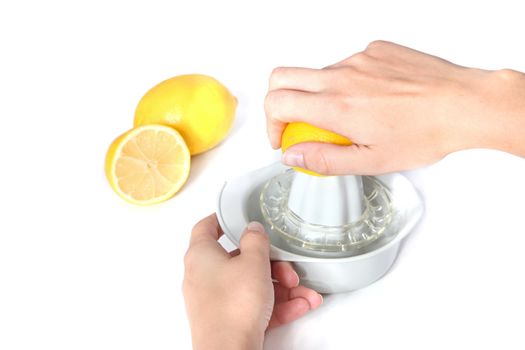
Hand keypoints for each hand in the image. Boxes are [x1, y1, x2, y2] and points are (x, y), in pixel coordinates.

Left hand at [183, 214, 322, 349]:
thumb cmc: (233, 306)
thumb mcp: (253, 263)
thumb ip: (255, 240)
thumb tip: (253, 229)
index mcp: (202, 256)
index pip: (205, 228)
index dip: (221, 220)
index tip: (237, 218)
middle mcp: (204, 277)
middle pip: (240, 260)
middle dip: (272, 265)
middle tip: (288, 271)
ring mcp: (216, 300)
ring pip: (252, 285)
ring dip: (281, 288)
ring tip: (303, 293)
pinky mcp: (229, 320)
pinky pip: (254, 306)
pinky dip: (277, 305)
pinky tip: (300, 305)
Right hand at [265, 40, 524, 174]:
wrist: (464, 104)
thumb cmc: (425, 133)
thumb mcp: (371, 161)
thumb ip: (324, 160)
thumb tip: (292, 156)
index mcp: (336, 106)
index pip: (277, 102)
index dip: (270, 124)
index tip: (283, 138)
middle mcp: (342, 76)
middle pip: (282, 76)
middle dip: (277, 101)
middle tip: (294, 122)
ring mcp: (358, 59)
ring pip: (317, 73)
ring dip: (318, 94)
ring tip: (348, 116)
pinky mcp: (375, 49)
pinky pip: (346, 64)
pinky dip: (346, 81)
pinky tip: (371, 98)